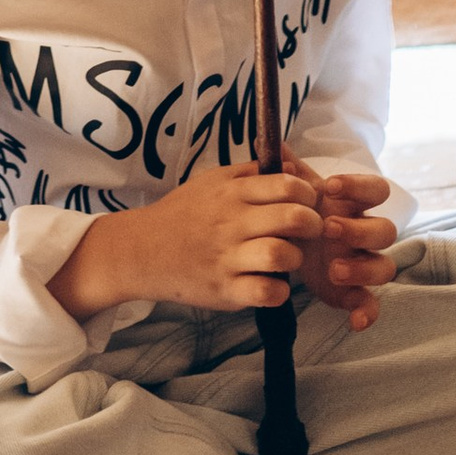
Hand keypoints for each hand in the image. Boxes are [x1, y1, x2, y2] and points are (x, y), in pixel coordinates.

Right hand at [53, 164, 322, 323]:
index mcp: (232, 192)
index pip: (287, 184)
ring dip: (295, 259)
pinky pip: (266, 293)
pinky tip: (272, 283)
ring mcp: (228, 258)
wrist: (143, 250)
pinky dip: (278, 291)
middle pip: (292, 218)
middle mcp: (233, 223)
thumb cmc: (183, 212)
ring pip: (281, 255)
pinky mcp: (225, 291)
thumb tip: (289, 161)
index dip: (308, 193)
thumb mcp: (213, 180)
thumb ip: (251, 171)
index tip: (306, 203)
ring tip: (287, 258)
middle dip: (313, 224)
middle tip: (307, 231)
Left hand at [289, 159, 399, 330]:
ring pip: (384, 267)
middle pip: (385, 230)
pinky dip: (368, 312)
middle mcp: (364, 233)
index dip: (360, 186)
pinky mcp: (353, 292)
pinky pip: (372, 303)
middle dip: (360, 230)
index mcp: (354, 204)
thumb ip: (289, 171)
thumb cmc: (298, 211)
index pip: (377, 189)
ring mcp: (362, 263)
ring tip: (332, 269)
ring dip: (363, 269)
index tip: (331, 186)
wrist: (286, 242)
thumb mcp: (292, 192)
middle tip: (328, 228)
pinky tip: (355, 321)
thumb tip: (278, 147)